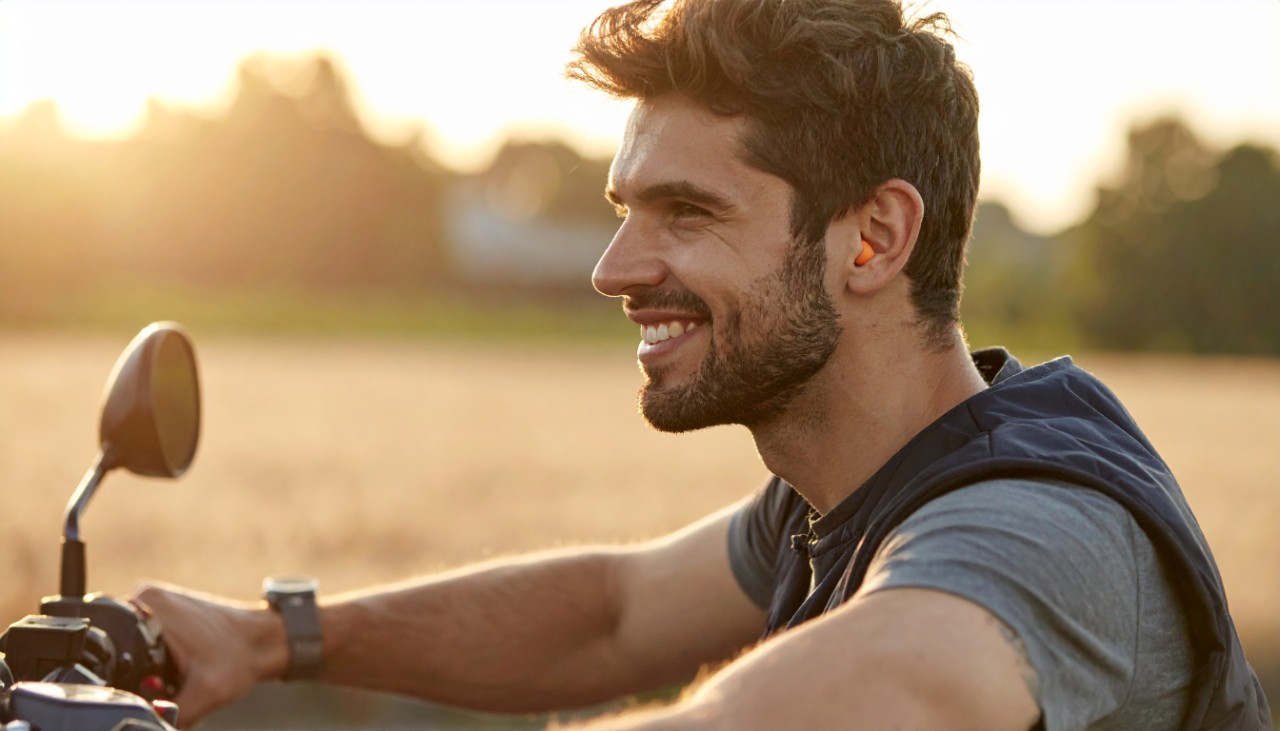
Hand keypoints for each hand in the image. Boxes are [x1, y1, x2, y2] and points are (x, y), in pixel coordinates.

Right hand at [132, 582, 286, 727]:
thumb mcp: (203, 692)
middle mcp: (146, 597)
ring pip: (132, 648)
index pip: (108, 646)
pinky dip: (157, 661)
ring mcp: (157, 603)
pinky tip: (178, 670)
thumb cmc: (243, 654)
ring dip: (147, 670)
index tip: (151, 688)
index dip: (121, 677)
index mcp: (147, 605)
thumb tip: (146, 726)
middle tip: (168, 683)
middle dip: (137, 675)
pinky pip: (146, 642)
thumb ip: (170, 715)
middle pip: (119, 649)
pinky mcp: (167, 613)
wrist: (268, 640)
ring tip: (176, 676)